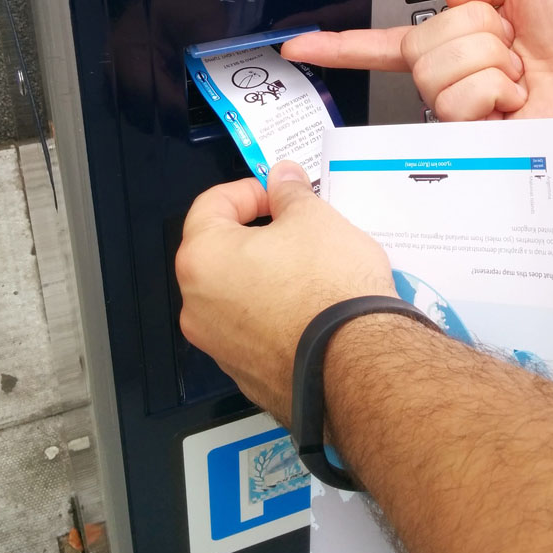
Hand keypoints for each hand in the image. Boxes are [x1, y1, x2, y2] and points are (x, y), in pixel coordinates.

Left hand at [175, 161, 395, 425]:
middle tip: (298, 226)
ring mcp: (218, 347)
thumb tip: (282, 177)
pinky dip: (275, 312)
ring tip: (310, 267)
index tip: (281, 193)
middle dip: (258, 233)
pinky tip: (312, 308)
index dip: (250, 190)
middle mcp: (197, 306)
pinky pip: (254, 329)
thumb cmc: (328, 285)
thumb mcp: (314, 217)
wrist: (356, 364)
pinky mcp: (246, 375)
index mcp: (203, 259)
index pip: (211, 204)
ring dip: (266, 273)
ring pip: (236, 293)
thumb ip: (289, 192)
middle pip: (220, 251)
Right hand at [282, 0, 552, 153]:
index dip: (341, 45)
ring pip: (436, 74)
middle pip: (417, 48)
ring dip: (487, 59)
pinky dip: (494, 89)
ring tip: (522, 73)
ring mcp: (469, 112)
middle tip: (515, 44)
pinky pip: (460, 101)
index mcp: (462, 41)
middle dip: (472, 31)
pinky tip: (521, 98)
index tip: (298, 44)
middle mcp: (457, 79)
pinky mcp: (482, 139)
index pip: (386, 45)